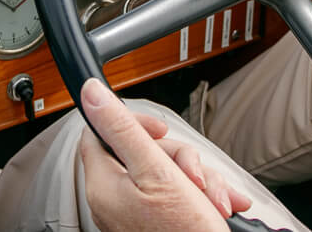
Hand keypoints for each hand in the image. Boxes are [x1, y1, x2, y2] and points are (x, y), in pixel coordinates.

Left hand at [77, 78, 250, 231]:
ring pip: (167, 171)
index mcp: (104, 184)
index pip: (102, 133)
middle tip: (195, 177)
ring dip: (200, 179)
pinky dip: (202, 196)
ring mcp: (136, 213)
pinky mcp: (157, 222)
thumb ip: (122, 128)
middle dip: (180, 158)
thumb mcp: (156, 170)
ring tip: (215, 200)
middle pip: (142, 151)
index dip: (132, 123)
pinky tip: (220, 206)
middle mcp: (115, 199)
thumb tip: (91, 93)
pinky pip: (178, 194)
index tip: (160, 130)